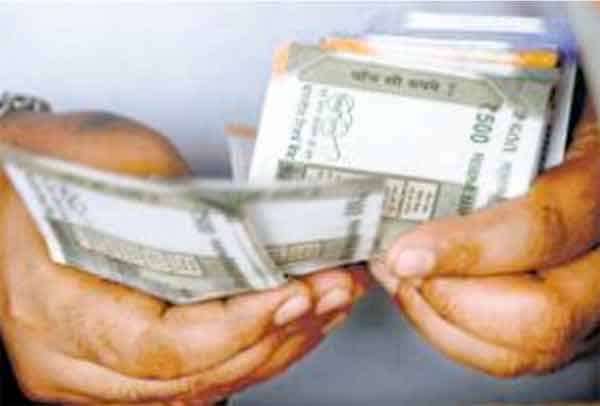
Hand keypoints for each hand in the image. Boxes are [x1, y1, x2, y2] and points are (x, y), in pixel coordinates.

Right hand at [0, 111, 367, 403]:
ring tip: (327, 305)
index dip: (239, 327)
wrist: (7, 186)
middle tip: (333, 292)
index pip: (164, 346)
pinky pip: (189, 379)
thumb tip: (257, 236)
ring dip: (272, 347)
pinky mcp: (112, 366)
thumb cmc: (43, 166)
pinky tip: (286, 324)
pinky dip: (243, 353)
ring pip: (198, 387)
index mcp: (54, 303)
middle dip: (276, 336)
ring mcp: (87, 371)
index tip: (297, 294)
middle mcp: (66, 356)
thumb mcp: (114, 158)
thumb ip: (183, 202)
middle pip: (192, 377)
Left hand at [371, 104, 599, 376]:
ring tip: (402, 278)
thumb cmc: (548, 125)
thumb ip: (475, 133)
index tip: (405, 253)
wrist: (574, 153)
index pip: (542, 229)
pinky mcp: (566, 321)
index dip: (469, 250)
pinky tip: (423, 295)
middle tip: (402, 265)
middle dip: (450, 299)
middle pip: (541, 317)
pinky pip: (511, 357)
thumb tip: (396, 150)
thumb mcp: (527, 110)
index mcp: (598, 184)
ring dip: (442, 321)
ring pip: (526, 351)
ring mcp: (590, 295)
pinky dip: (453, 334)